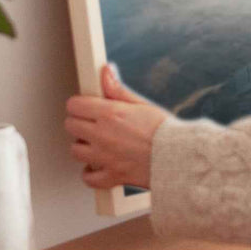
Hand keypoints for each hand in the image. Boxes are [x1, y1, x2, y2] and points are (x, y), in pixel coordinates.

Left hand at [64, 63, 169, 190]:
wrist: (180, 157)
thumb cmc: (165, 131)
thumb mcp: (141, 104)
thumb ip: (118, 90)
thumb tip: (106, 72)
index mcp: (110, 114)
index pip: (74, 105)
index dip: (79, 104)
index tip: (85, 106)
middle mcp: (103, 135)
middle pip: (70, 126)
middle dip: (79, 123)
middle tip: (92, 123)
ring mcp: (104, 157)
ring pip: (75, 151)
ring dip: (83, 147)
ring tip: (97, 143)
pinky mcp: (111, 176)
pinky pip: (88, 178)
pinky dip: (91, 173)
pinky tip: (99, 165)